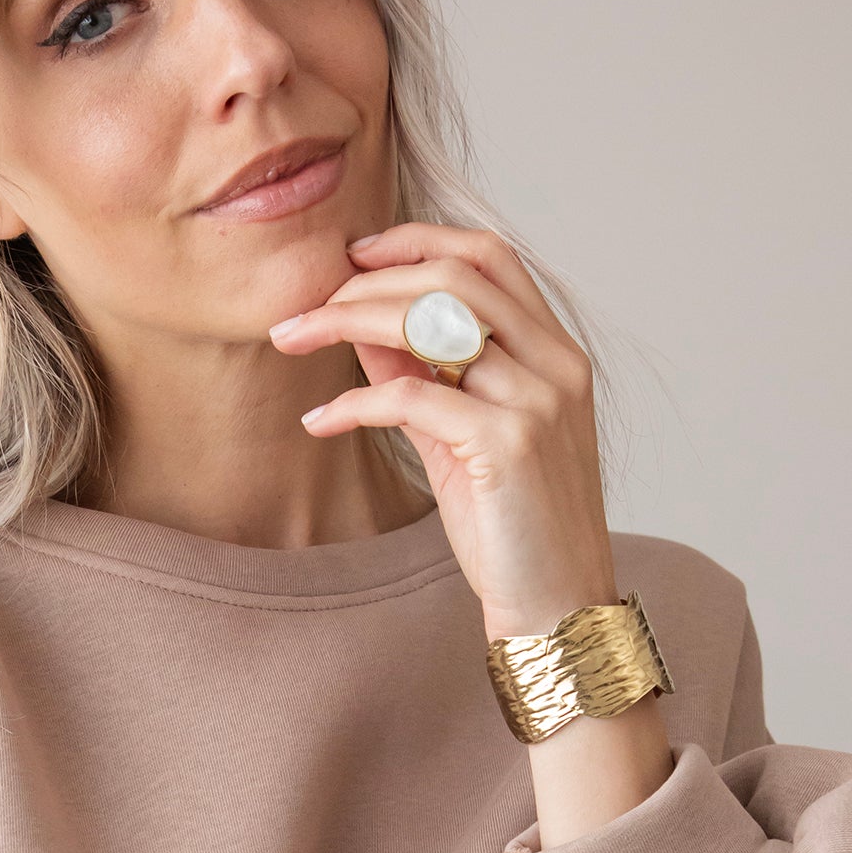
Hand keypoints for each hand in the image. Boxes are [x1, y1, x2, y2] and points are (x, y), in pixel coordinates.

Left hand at [267, 222, 617, 640]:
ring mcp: (537, 401)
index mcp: (556, 352)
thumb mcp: (460, 440)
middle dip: (367, 281)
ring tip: (293, 339)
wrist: (558, 612)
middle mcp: (556, 365)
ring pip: (431, 322)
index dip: (415, 241)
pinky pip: (412, 396)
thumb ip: (421, 376)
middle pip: (454, 275)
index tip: (352, 257)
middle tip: (305, 309)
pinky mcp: (508, 445)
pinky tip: (318, 421)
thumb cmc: (512, 533)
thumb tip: (361, 322)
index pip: (488, 256)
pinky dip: (354, 402)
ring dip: (347, 321)